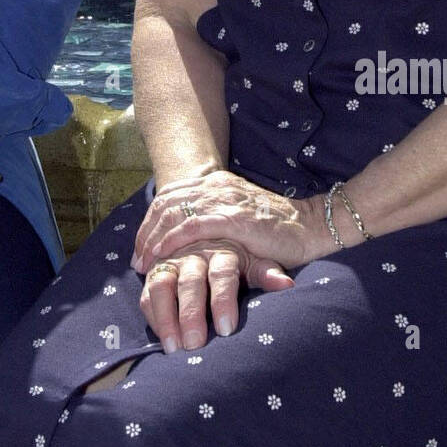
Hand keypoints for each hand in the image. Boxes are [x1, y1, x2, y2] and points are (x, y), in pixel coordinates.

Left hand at [132, 170, 314, 275]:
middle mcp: (216, 186)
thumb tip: (183, 236)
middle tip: (137, 259)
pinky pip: (192, 227)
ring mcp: (223, 200)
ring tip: (145, 264)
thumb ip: (212, 219)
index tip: (141, 247)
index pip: (169, 196)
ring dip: (153, 240)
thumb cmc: (274, 229)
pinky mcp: (233, 218)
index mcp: (215, 182)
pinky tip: (162, 256)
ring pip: (173, 214)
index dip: (150, 222)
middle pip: (165, 204)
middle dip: (146, 233)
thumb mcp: (237, 216)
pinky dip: (172, 241)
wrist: (309, 226)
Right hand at [139, 240, 292, 351]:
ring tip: (172, 348)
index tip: (226, 329)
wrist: (213, 229)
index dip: (222, 300)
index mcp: (223, 251)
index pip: (222, 274)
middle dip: (191, 314)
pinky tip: (161, 338)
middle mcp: (194, 253)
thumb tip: (287, 285)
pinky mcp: (155, 271)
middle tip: (195, 345)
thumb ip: (267, 272)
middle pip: (190, 282)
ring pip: (162, 285)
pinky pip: (147, 292)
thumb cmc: (240, 254)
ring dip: (165, 317)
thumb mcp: (255, 259)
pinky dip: (152, 315)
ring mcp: (172, 261)